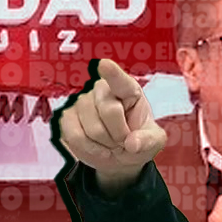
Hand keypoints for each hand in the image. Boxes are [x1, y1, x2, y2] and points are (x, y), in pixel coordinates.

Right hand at [58, 59, 166, 191]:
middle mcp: (103, 91)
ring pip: (92, 128)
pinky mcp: (68, 118)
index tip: (105, 65)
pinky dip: (91, 148)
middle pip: (109, 111)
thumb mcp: (153, 142)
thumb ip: (148, 141)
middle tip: (124, 140)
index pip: (120, 80)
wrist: (119, 156)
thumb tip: (132, 144)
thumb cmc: (137, 140)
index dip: (112, 73)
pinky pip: (75, 136)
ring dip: (106, 144)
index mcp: (128, 90)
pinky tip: (98, 148)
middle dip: (120, 134)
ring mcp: (83, 103)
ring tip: (112, 143)